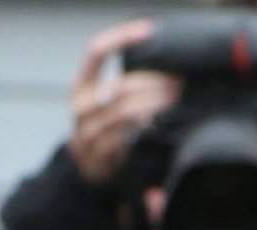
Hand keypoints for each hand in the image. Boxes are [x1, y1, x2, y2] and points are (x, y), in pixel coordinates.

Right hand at [67, 17, 174, 181]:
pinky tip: (161, 125)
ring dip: (155, 106)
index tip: (147, 32)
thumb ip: (120, 84)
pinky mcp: (100, 157)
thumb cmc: (104, 128)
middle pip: (120, 87)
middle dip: (153, 83)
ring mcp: (87, 135)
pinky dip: (146, 130)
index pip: (96, 51)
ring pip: (126, 113)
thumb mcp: (102, 101)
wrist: (87, 171)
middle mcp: (81, 108)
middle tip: (176, 82)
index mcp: (80, 86)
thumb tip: (158, 64)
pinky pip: (126, 139)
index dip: (121, 38)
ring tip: (175, 102)